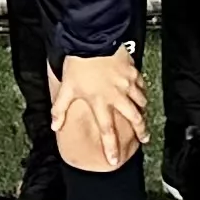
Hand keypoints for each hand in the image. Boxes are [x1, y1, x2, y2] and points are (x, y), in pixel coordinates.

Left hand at [48, 44, 149, 169]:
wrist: (94, 40)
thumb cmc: (79, 64)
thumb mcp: (66, 88)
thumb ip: (60, 109)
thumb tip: (55, 126)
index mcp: (101, 103)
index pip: (108, 131)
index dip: (111, 148)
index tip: (115, 160)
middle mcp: (117, 96)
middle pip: (134, 119)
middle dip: (141, 131)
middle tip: (144, 139)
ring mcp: (127, 84)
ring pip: (141, 102)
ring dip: (143, 111)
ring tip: (143, 117)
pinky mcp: (133, 72)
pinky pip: (142, 86)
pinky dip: (143, 92)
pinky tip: (141, 94)